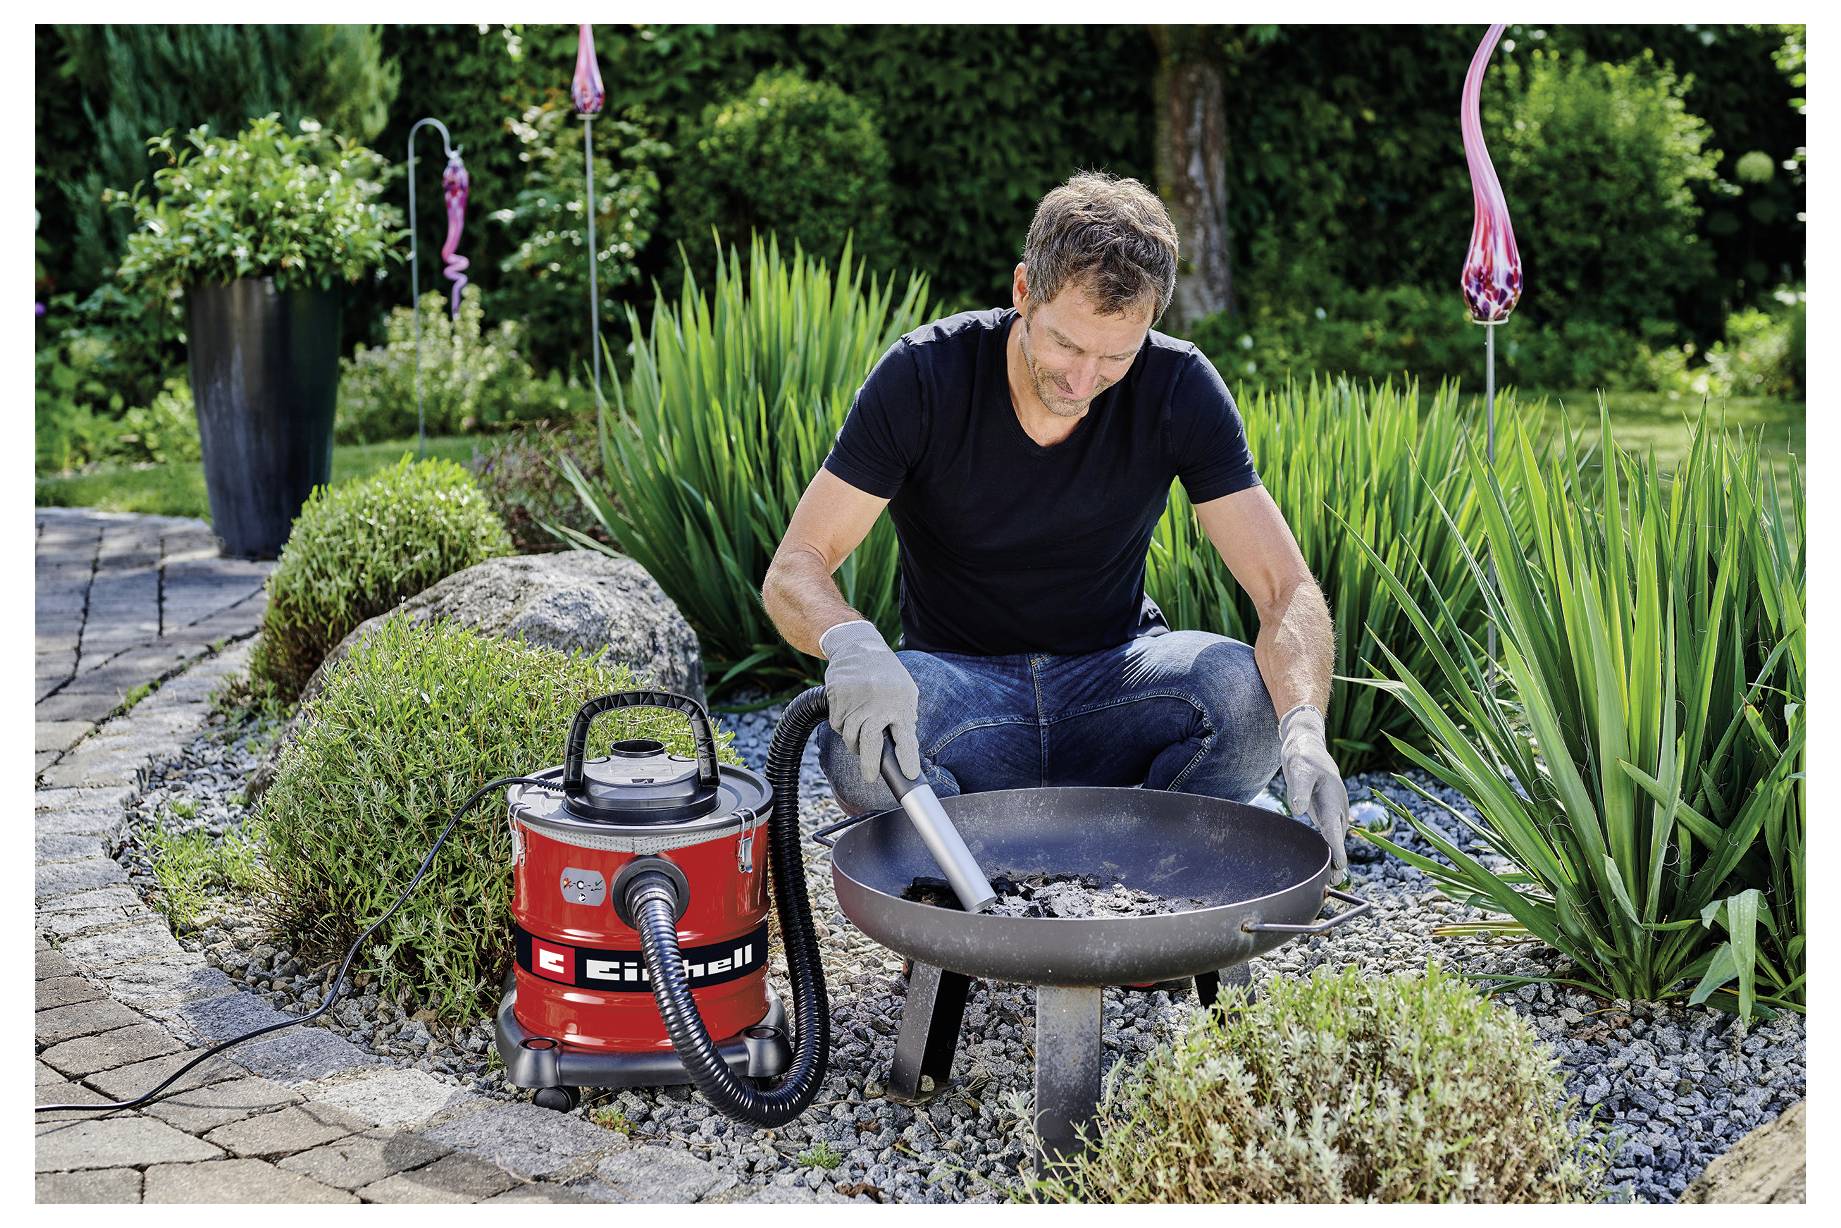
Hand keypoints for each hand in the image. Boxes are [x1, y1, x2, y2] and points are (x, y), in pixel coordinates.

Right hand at [821, 620, 921, 782]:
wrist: (858, 646)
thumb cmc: (887, 674)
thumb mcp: (906, 691)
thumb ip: (906, 717)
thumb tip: (906, 748)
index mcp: (900, 704)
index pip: (906, 738)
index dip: (908, 759)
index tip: (909, 775)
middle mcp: (878, 703)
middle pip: (871, 743)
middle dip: (870, 765)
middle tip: (869, 777)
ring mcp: (855, 700)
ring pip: (849, 736)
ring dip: (854, 742)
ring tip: (860, 735)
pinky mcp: (837, 698)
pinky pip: (837, 724)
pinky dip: (842, 726)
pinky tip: (849, 714)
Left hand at [1278, 705, 1349, 881]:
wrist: (1308, 745)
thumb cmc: (1302, 757)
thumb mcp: (1298, 768)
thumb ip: (1298, 788)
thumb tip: (1298, 809)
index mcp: (1330, 797)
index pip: (1333, 826)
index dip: (1336, 847)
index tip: (1339, 865)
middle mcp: (1336, 805)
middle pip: (1338, 836)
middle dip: (1338, 858)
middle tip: (1334, 882)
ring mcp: (1334, 808)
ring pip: (1336, 835)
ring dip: (1335, 854)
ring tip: (1333, 878)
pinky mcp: (1328, 810)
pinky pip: (1332, 831)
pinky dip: (1331, 845)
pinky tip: (1327, 860)